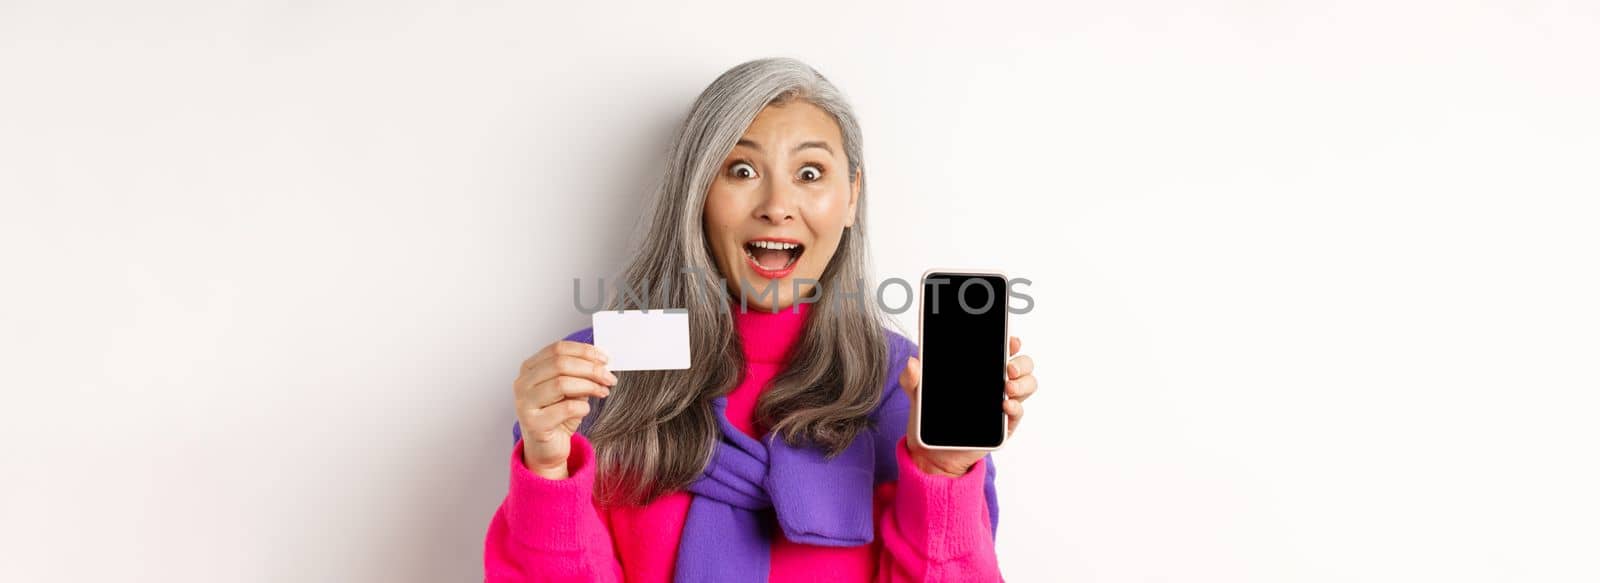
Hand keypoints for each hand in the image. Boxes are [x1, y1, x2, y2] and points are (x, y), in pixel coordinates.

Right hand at [513, 340, 616, 478]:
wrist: (547, 448)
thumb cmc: (558, 416)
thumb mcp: (570, 390)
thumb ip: (579, 374)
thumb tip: (601, 362)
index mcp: (530, 368)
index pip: (558, 349)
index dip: (584, 351)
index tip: (605, 359)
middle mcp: (523, 383)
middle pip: (560, 364)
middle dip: (591, 369)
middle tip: (609, 377)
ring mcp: (525, 403)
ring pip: (561, 383)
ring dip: (589, 386)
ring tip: (603, 392)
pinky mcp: (534, 424)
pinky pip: (565, 408)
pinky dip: (582, 407)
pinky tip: (585, 410)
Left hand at [900, 336, 1037, 477]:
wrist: (931, 453)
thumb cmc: (929, 419)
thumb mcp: (917, 395)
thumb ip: (912, 378)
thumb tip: (913, 362)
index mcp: (979, 371)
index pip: (1001, 350)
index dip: (1010, 343)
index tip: (1011, 340)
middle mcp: (995, 384)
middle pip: (1022, 365)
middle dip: (1021, 362)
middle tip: (1008, 367)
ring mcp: (1002, 404)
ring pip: (1027, 386)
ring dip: (1023, 383)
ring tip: (1007, 387)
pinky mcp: (1003, 426)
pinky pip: (1018, 413)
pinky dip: (1016, 407)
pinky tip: (1006, 405)